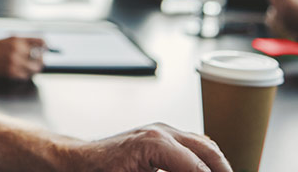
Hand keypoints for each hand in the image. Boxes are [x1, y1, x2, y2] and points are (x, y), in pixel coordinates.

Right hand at [0, 36, 45, 79]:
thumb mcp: (4, 40)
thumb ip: (19, 43)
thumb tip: (34, 48)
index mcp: (16, 38)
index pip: (39, 41)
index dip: (44, 46)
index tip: (45, 48)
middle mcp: (17, 49)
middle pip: (39, 56)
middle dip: (39, 59)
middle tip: (37, 60)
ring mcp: (15, 62)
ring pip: (35, 68)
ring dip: (34, 68)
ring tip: (29, 67)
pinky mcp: (11, 73)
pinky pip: (26, 75)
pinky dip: (25, 74)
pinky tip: (19, 71)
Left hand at [66, 123, 230, 171]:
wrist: (74, 163)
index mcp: (156, 144)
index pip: (200, 169)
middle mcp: (161, 132)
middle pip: (209, 152)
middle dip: (222, 170)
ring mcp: (160, 130)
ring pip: (203, 146)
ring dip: (215, 165)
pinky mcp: (158, 136)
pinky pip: (190, 145)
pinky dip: (203, 160)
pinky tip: (204, 171)